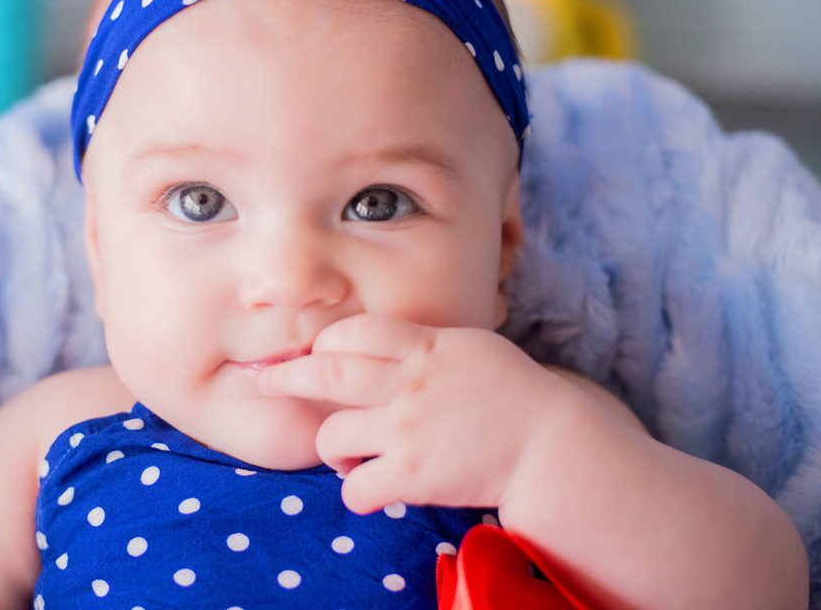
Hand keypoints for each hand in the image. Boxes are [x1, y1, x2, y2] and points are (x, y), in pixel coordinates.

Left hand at [259, 314, 565, 514]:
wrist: (552, 446)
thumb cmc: (513, 395)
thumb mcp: (470, 347)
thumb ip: (424, 343)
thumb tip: (380, 340)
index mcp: (427, 345)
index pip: (354, 331)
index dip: (325, 342)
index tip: (315, 353)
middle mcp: (411, 382)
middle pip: (327, 372)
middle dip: (288, 377)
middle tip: (267, 383)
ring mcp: (409, 428)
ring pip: (331, 433)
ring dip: (328, 446)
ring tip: (343, 453)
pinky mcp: (414, 474)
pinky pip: (356, 486)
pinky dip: (353, 490)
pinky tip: (366, 486)